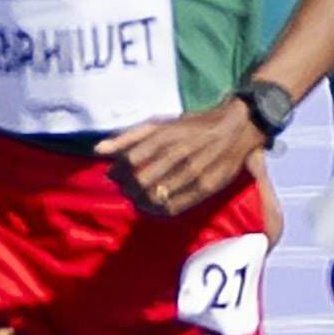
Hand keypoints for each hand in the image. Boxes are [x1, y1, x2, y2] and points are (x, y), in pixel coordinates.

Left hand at [98, 95, 270, 221]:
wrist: (235, 127)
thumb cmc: (191, 125)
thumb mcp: (159, 123)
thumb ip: (128, 137)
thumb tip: (97, 151)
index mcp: (165, 136)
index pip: (130, 161)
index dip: (118, 172)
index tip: (115, 176)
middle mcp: (179, 153)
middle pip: (141, 181)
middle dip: (128, 189)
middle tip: (127, 190)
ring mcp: (195, 171)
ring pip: (157, 196)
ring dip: (141, 201)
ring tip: (138, 199)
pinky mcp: (208, 187)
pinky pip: (176, 206)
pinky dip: (159, 210)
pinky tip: (154, 206)